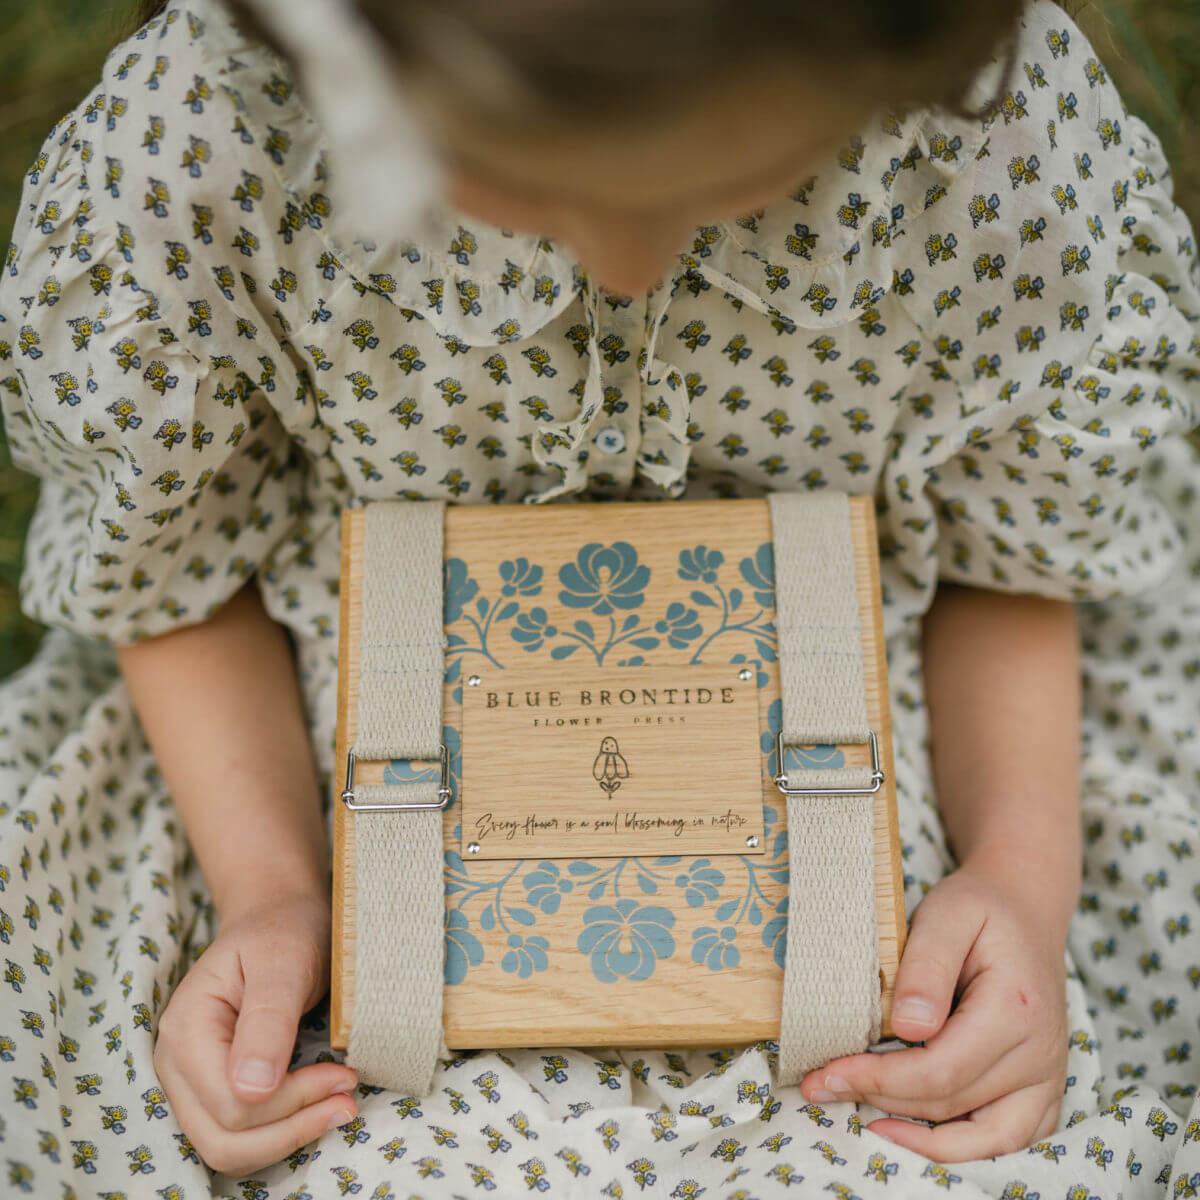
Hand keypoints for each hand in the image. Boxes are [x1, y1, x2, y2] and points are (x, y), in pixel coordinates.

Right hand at [153, 890, 358, 1176]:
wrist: (277, 914)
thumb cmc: (283, 930)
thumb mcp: (284, 962)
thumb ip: (269, 1021)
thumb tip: (252, 1092)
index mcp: (187, 1029)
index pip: (231, 1103)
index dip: (291, 1102)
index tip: (344, 1075)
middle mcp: (176, 1063)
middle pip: (222, 1139)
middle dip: (291, 1129)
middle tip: (348, 1102)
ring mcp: (189, 1081)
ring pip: (227, 1148)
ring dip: (286, 1138)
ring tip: (339, 1107)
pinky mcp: (211, 1088)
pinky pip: (237, 1135)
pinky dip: (278, 1132)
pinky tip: (316, 1107)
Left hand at [800, 860, 1068, 1160]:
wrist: (1024, 907)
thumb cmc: (980, 909)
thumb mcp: (947, 915)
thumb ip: (926, 967)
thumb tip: (908, 1027)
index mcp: (1016, 1010)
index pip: (940, 1070)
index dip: (879, 1079)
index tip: (828, 1073)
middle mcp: (1040, 1055)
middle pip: (952, 1104)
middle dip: (880, 1099)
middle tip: (822, 1087)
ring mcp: (1047, 1078)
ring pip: (984, 1139)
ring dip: (918, 1139)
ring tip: (860, 1115)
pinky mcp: (1041, 1089)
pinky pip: (1008, 1141)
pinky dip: (960, 1148)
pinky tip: (909, 1132)